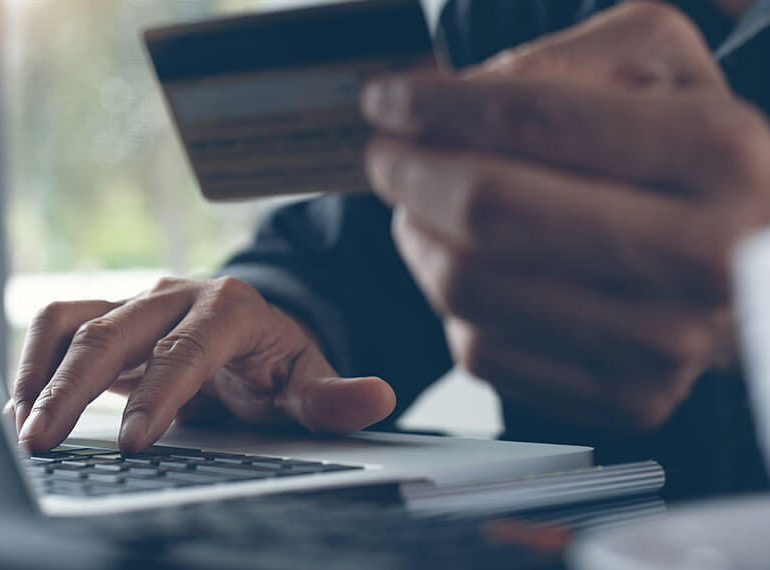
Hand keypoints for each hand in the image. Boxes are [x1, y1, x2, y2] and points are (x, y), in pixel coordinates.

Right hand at [10, 277, 394, 451]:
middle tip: (45, 440)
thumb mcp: (307, 381)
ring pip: (75, 323)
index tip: (136, 442)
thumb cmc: (274, 363)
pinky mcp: (107, 314)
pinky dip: (32, 362)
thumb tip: (378, 396)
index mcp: (230, 309)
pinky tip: (21, 408)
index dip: (160, 393)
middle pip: (115, 330)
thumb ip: (333, 396)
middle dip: (75, 386)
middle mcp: (176, 296)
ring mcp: (136, 302)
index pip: (189, 348)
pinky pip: (57, 326)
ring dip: (41, 373)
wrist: (247, 330)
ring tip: (23, 428)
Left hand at [362, 2, 769, 429]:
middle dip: (409, 173)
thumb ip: (559, 59)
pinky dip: (451, 304)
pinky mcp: (628, 399)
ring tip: (420, 209)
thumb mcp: (658, 67)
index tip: (385, 100)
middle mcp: (701, 255)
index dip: (434, 105)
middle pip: (489, 210)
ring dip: (415, 237)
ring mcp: (666, 341)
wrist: (759, 266)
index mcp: (717, 152)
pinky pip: (480, 351)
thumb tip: (450, 98)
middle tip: (388, 157)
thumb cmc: (694, 162)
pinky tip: (470, 269)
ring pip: (468, 289)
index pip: (532, 118)